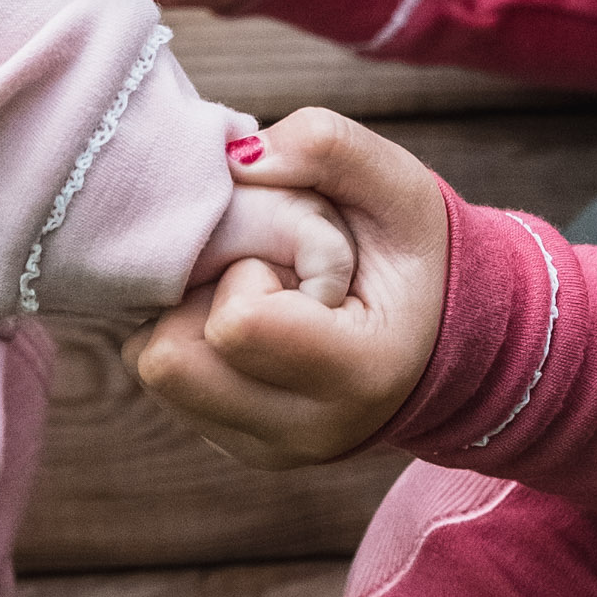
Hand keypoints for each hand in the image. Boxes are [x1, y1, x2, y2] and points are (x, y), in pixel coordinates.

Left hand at [126, 109, 449, 469]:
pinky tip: (245, 322)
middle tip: (258, 272)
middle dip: (200, 295)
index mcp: (358, 374)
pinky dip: (190, 341)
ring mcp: (267, 449)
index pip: (234, 325)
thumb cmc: (414, 255)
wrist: (441, 337)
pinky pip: (165, 388)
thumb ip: (327, 147)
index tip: (295, 259)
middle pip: (168, 361)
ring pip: (155, 371)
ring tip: (252, 296)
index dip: (248, 268)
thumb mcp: (397, 186)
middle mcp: (307, 430)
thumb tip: (234, 160)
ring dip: (186, 316)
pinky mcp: (236, 446)